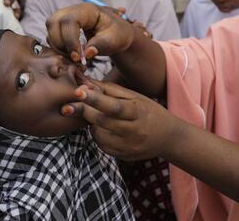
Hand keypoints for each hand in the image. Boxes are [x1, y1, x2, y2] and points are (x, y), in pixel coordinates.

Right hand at [46, 3, 134, 62]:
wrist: (119, 34)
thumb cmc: (118, 34)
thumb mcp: (115, 40)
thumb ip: (101, 45)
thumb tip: (87, 53)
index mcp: (87, 10)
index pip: (69, 21)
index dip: (70, 40)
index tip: (78, 57)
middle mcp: (72, 11)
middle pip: (53, 23)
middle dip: (60, 44)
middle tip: (75, 59)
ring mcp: (65, 18)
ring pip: (50, 31)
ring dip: (59, 48)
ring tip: (76, 59)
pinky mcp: (62, 28)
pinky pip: (53, 38)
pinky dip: (59, 49)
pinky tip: (73, 57)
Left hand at [62, 81, 180, 159]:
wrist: (169, 137)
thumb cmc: (150, 112)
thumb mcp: (136, 97)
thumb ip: (112, 90)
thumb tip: (87, 82)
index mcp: (138, 112)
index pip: (114, 106)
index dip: (95, 99)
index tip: (78, 92)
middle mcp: (134, 131)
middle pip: (102, 121)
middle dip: (83, 111)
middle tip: (69, 105)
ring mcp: (129, 146)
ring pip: (98, 135)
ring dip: (91, 124)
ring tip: (96, 116)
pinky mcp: (123, 156)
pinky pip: (102, 146)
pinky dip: (98, 135)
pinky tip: (104, 129)